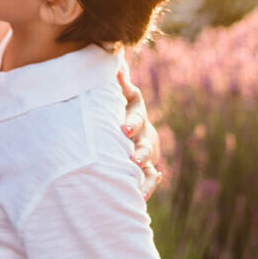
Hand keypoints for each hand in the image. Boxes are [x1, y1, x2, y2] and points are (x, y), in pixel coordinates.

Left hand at [118, 66, 164, 198]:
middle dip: (141, 151)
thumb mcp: (109, 89)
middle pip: (146, 140)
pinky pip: (148, 178)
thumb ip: (115, 80)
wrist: (117, 124)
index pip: (136, 112)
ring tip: (139, 188)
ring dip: (145, 174)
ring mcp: (146, 148)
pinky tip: (140, 196)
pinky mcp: (144, 165)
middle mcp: (143, 129)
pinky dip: (146, 186)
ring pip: (149, 161)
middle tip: (134, 160)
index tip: (122, 131)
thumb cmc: (107, 103)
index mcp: (133, 110)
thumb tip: (117, 62)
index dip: (131, 121)